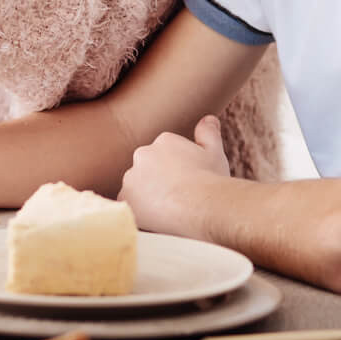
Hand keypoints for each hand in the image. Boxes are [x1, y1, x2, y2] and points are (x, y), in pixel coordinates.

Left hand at [118, 115, 230, 236]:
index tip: (186, 183)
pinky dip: (138, 212)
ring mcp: (131, 177)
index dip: (176, 172)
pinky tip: (155, 220)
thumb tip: (207, 119)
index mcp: (164, 141)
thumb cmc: (211, 180)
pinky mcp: (125, 200)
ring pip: (136, 188)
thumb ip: (208, 133)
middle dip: (158, 182)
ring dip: (146, 197)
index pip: (164, 154)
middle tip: (177, 198)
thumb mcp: (215, 152)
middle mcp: (143, 154)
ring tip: (168, 212)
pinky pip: (128, 206)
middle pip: (147, 170)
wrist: (202, 206)